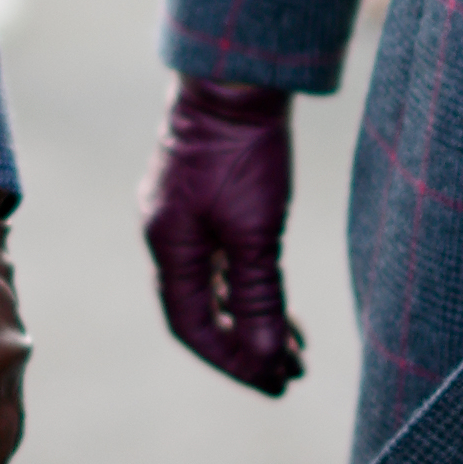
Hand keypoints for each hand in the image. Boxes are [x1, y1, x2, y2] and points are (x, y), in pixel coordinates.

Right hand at [141, 75, 303, 393]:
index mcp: (169, 247)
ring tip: (294, 346)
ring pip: (213, 287)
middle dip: (247, 348)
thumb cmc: (244, 152)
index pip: (192, 328)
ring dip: (250, 320)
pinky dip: (245, 287)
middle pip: (201, 313)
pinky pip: (218, 261)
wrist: (237, 80)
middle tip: (291, 374)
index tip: (274, 383)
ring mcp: (182, 217)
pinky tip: (274, 299)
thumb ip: (257, 297)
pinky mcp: (202, 200)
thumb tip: (266, 358)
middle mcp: (167, 236)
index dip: (232, 362)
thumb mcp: (256, 231)